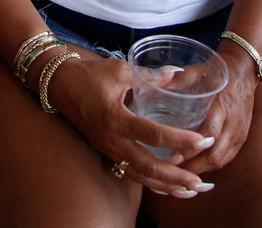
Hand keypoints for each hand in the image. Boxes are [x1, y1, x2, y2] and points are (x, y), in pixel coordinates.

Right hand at [49, 55, 214, 197]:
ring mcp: (109, 150)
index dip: (180, 140)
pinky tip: (168, 188)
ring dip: (166, 186)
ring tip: (191, 191)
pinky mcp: (108, 153)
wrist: (59, 85)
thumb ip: (150, 75)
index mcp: (116, 118)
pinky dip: (151, 183)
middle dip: (177, 177)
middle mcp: (112, 140)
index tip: (202, 141)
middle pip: (148, 166)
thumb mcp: (120, 70)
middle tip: (201, 182)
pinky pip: (131, 174)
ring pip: (140, 176)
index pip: (154, 135)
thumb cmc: (89, 75)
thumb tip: (176, 74)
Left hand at [176, 50, 257, 175]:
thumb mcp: (197, 71)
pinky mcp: (242, 137)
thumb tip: (148, 87)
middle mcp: (233, 122)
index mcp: (222, 104)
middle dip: (192, 167)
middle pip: (215, 154)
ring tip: (178, 176)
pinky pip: (227, 158)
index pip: (208, 132)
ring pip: (221, 160)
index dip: (190, 148)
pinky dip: (210, 167)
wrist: (245, 71)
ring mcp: (239, 132)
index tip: (171, 157)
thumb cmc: (218, 71)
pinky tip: (194, 170)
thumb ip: (176, 80)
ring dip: (200, 170)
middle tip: (169, 172)